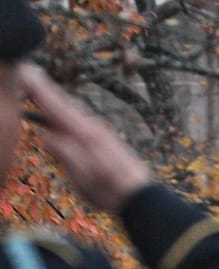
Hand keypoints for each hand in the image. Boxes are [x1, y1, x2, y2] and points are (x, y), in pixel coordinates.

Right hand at [19, 63, 150, 212]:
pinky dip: (71, 114)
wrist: (140, 194)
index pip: (57, 107)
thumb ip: (65, 154)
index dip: (41, 91)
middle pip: (66, 105)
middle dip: (48, 92)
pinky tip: (67, 116)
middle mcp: (94, 127)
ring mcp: (102, 132)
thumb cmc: (110, 189)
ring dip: (59, 103)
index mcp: (85, 134)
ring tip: (44, 91)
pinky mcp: (107, 139)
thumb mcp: (82, 176)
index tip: (28, 73)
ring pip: (75, 113)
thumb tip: (47, 136)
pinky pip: (83, 121)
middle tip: (32, 76)